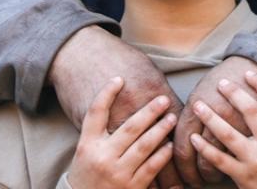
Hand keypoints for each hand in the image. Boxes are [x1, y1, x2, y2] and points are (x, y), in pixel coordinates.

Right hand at [50, 26, 186, 188]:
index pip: (95, 113)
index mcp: (87, 145)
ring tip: (171, 118)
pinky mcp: (131, 188)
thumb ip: (99, 132)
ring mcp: (118, 173)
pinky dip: (162, 155)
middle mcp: (102, 157)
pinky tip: (169, 145)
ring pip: (144, 146)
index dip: (106, 93)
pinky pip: (151, 167)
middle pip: (129, 127)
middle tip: (163, 99)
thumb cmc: (87, 174)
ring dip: (160, 130)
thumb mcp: (85, 151)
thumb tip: (120, 106)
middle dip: (149, 111)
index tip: (119, 78)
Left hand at [173, 56, 256, 185]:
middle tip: (220, 83)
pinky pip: (218, 159)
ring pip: (227, 133)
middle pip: (250, 110)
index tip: (247, 73)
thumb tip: (256, 89)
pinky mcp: (243, 175)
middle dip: (233, 93)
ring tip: (197, 105)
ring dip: (209, 117)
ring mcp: (256, 159)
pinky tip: (193, 137)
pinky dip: (203, 147)